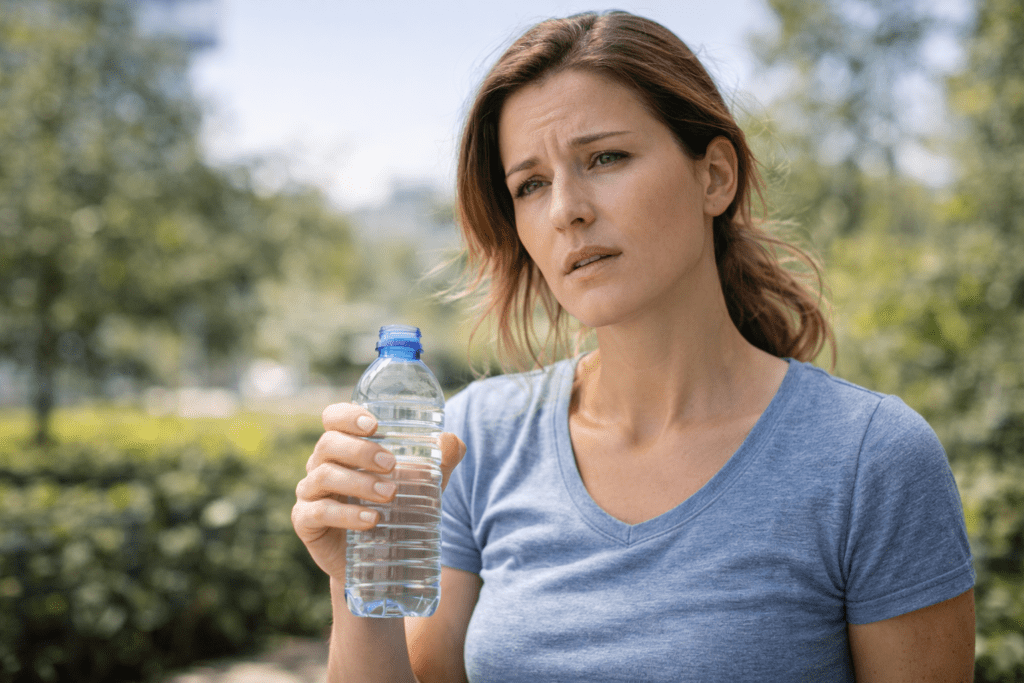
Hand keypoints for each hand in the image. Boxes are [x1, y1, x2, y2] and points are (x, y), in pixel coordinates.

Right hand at [291, 402, 466, 579]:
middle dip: (361, 450)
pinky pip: (318, 512)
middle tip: (392, 465)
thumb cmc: (397, 511)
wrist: (380, 563)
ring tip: (390, 494)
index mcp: (344, 448)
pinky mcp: (305, 522)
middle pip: (328, 444)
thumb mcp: (422, 486)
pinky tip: (371, 520)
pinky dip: (346, 514)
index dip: (347, 415)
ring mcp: (310, 493)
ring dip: (359, 482)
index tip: (375, 424)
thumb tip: (453, 441)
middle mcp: (321, 465)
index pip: (334, 418)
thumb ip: (439, 463)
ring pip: (323, 476)